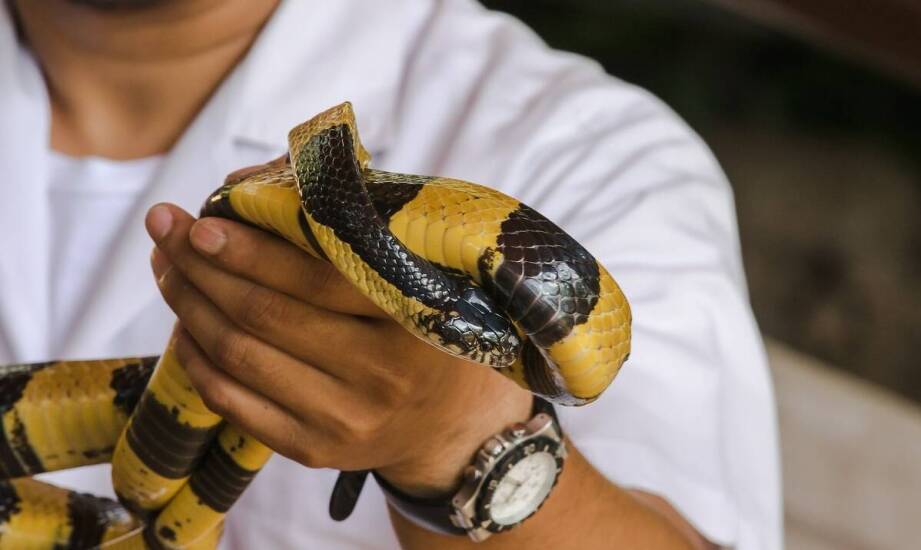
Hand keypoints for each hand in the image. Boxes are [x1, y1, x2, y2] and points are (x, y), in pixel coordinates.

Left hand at [145, 203, 531, 494]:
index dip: (250, 250)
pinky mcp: (315, 451)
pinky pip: (235, 402)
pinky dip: (198, 358)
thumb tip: (242, 186)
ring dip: (189, 306)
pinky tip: (185, 324)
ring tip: (166, 267)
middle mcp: (379, 375)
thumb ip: (344, 219)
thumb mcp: (412, 265)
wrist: (451, 420)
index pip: (314, 280)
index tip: (201, 220)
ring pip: (239, 357)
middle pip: (264, 316)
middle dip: (200, 267)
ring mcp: (344, 419)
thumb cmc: (425, 321)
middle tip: (163, 228)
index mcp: (410, 318)